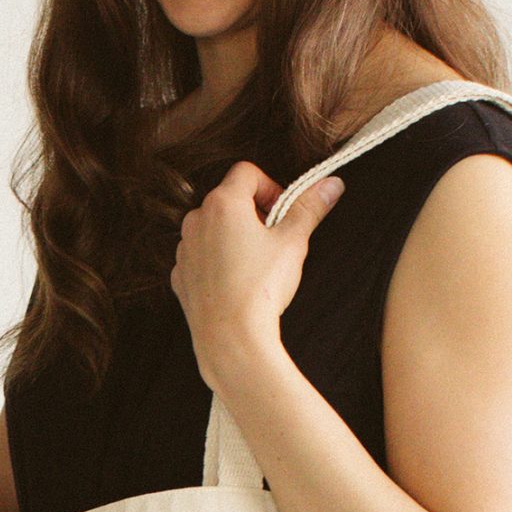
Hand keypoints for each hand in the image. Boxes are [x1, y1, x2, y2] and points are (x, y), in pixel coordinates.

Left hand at [171, 162, 342, 393]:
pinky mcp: (179, 276)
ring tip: (255, 265)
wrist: (230, 338)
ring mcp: (183, 249)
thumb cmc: (261, 287)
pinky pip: (200, 257)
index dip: (270, 187)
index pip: (247, 172)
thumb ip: (310, 208)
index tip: (282, 213)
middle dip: (253, 213)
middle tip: (274, 240)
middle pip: (228, 200)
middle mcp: (195, 220)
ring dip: (233, 236)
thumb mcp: (293, 242)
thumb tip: (332, 184)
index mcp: (222, 204)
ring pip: (212, 229)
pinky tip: (235, 283)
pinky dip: (216, 262)